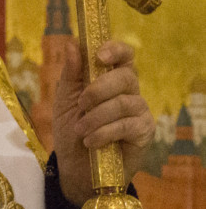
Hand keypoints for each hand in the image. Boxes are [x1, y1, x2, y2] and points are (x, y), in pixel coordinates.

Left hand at [53, 39, 154, 207]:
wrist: (75, 166)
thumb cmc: (71, 128)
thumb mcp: (64, 99)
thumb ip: (71, 73)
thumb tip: (72, 43)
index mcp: (110, 77)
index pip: (124, 55)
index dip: (115, 50)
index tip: (98, 55)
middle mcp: (129, 91)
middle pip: (126, 76)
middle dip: (99, 89)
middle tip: (81, 104)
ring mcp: (139, 111)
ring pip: (124, 102)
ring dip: (96, 116)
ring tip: (80, 130)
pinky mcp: (144, 132)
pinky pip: (127, 125)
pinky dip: (104, 132)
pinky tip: (91, 141)